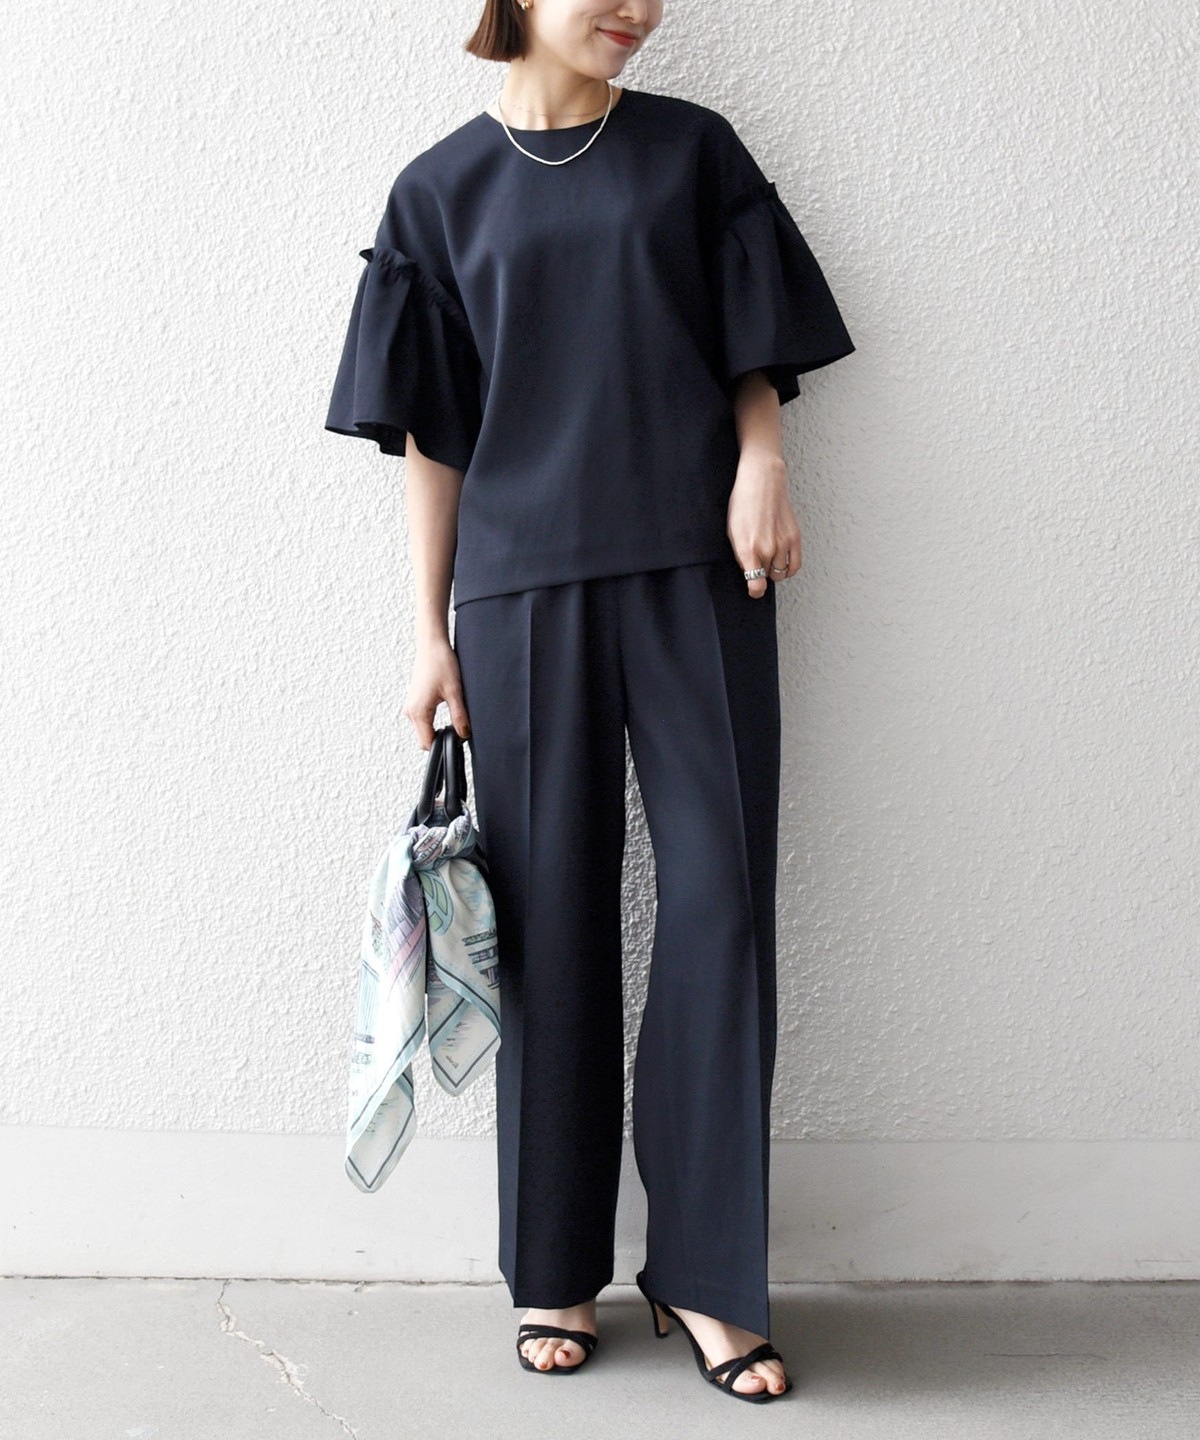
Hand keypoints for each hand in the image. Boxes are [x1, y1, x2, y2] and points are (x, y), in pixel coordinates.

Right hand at [402, 637, 471, 749]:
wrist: (432, 645)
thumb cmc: (441, 663)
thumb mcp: (455, 692)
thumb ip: (459, 716)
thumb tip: (464, 734)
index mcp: (418, 712)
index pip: (427, 744)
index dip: (443, 746)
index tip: (458, 740)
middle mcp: (410, 712)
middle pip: (424, 739)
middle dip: (441, 739)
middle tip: (459, 728)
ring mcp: (410, 706)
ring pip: (424, 730)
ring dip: (437, 730)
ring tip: (454, 718)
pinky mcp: (414, 701)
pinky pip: (422, 720)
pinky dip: (434, 722)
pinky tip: (447, 710)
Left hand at [726, 451, 802, 598]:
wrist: (762, 482)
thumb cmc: (742, 504)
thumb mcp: (732, 532)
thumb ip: (741, 555)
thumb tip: (749, 571)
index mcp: (748, 549)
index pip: (756, 585)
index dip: (754, 590)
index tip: (753, 589)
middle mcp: (767, 549)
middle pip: (767, 577)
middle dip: (761, 572)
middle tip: (756, 560)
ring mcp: (783, 544)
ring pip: (781, 573)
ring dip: (774, 569)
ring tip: (767, 556)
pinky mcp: (795, 537)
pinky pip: (795, 566)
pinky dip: (789, 568)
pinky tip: (782, 562)